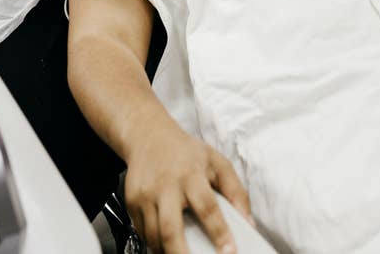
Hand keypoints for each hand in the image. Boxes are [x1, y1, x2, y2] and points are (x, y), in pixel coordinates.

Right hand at [123, 120, 252, 253]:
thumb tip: (248, 222)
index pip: (207, 207)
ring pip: (153, 235)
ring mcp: (145, 195)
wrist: (149, 137)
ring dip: (167, 251)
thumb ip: (236, 192)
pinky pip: (141, 231)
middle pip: (170, 228)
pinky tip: (166, 245)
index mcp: (191, 175)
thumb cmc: (187, 152)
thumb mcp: (218, 163)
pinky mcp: (131, 202)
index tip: (228, 251)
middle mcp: (165, 186)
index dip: (219, 232)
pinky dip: (154, 243)